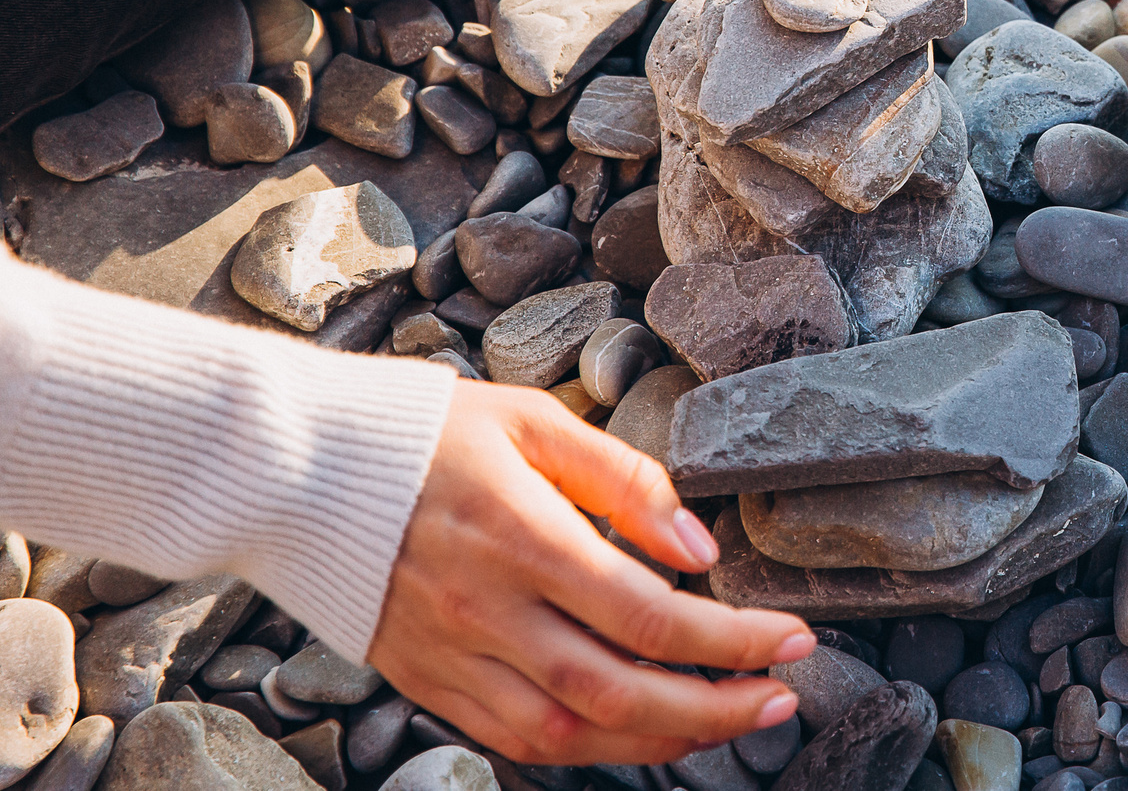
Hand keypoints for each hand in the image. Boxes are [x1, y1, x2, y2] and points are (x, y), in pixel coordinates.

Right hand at [369, 381, 813, 766]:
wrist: (293, 471)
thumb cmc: (424, 433)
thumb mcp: (534, 420)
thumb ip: (624, 479)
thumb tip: (700, 547)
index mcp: (522, 538)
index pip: (650, 616)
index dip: (734, 639)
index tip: (794, 637)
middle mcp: (488, 612)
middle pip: (620, 693)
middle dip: (716, 709)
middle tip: (782, 702)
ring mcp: (452, 657)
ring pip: (571, 735)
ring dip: (661, 740)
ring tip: (727, 721)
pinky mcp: (426, 682)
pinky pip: (516, 739)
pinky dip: (588, 747)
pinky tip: (638, 730)